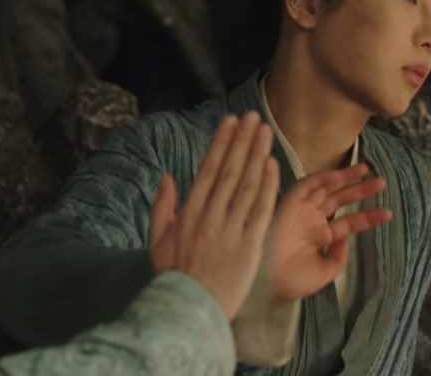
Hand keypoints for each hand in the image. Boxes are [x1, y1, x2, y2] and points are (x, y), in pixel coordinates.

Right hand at [148, 112, 279, 318]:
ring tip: (265, 132)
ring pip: (247, 186)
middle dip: (241, 141)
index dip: (220, 144)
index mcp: (188, 214)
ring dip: (257, 156)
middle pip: (229, 172)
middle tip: (252, 118)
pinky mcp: (249, 247)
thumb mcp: (157, 242)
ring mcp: (230, 232)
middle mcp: (209, 218)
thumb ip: (162, 207)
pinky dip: (267, 187)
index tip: (229, 122)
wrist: (189, 312)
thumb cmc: (173, 278)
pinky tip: (272, 166)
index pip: (207, 170)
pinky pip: (260, 211)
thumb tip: (166, 176)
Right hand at [266, 163, 391, 301]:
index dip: (368, 217)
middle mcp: (310, 220)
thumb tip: (346, 237)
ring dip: (345, 179)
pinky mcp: (289, 203)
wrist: (266, 280)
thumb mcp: (324, 272)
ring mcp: (300, 210)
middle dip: (359, 191)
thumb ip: (339, 256)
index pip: (347, 223)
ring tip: (366, 170)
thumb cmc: (292, 280)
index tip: (387, 213)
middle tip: (381, 183)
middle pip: (339, 201)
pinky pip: (307, 185)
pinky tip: (339, 175)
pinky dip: (322, 179)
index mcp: (317, 237)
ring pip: (325, 189)